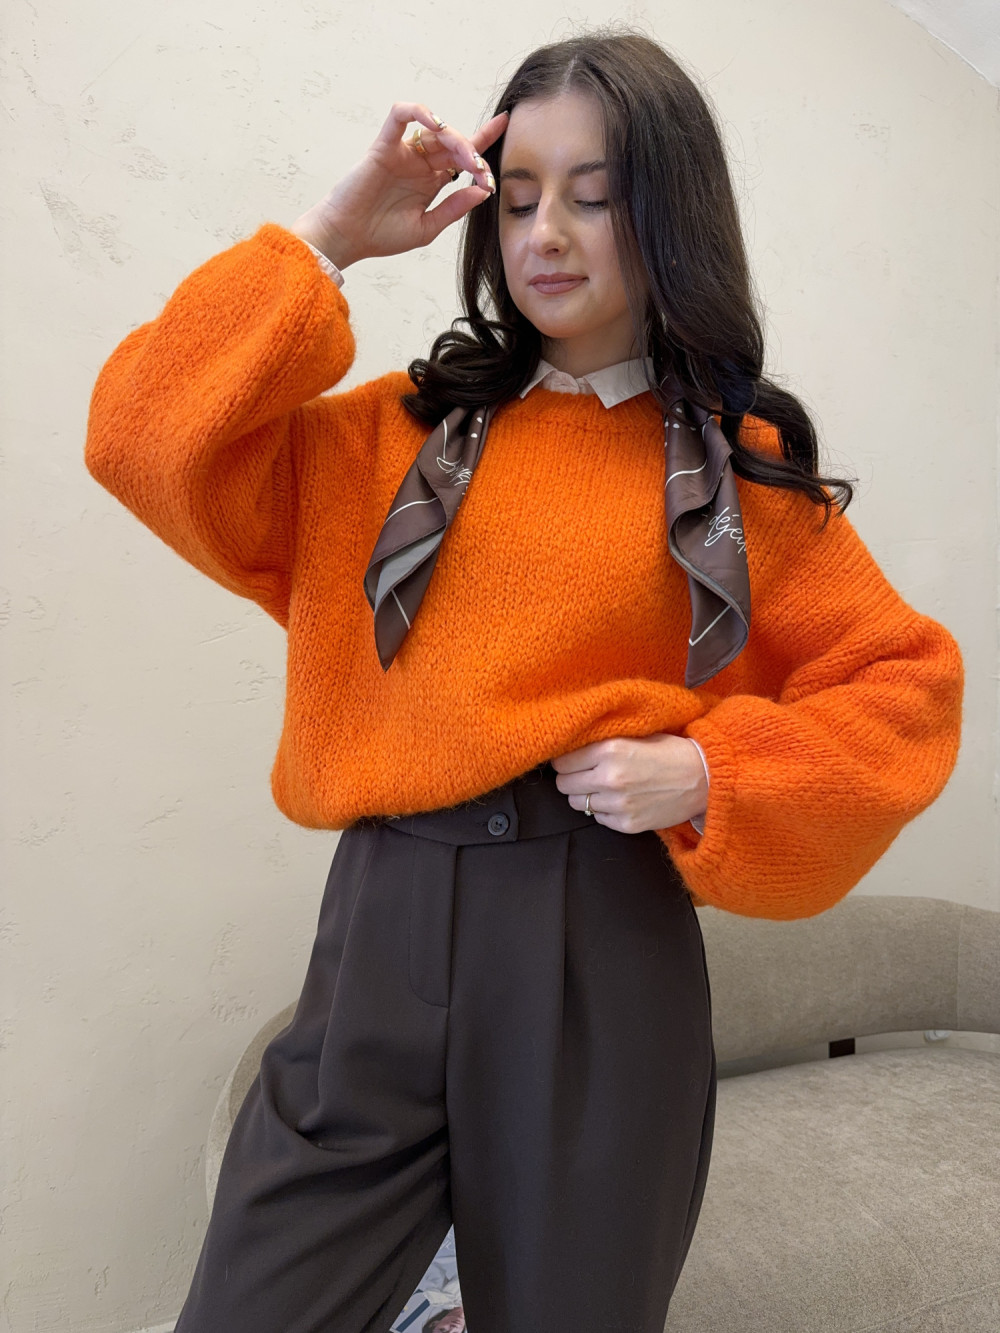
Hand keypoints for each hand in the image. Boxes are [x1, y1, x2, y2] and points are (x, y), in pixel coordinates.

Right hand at [290, 102, 508, 269]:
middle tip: (483, 171)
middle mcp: (419, 162)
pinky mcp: (384, 145)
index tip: (506, 126)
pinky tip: (436, 122)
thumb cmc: (382, 236)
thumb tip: (483, 191)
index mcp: (431, 181)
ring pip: (434, 129)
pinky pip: (400, 115)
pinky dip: (418, 111)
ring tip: (467, 157)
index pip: (462, 156)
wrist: (347, 239)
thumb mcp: (427, 228)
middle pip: (454, 143)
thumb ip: (454, 209)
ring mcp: (402, 151)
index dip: (484, 139)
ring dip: (455, 138)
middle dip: (473, 152)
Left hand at [551, 734, 708, 834]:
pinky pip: (597, 818)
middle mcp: (610, 778)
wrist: (704, 778)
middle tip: (584, 774)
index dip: (565, 760)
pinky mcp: (627, 824)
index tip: (571, 760)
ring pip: (577, 804)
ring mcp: (618, 804)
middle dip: (571, 779)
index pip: (563, 761)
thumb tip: (573, 746)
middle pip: (564, 784)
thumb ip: (604, 741)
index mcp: (610, 750)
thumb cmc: (671, 751)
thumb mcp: (636, 735)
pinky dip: (603, 810)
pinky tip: (618, 800)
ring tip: (603, 787)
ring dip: (585, 795)